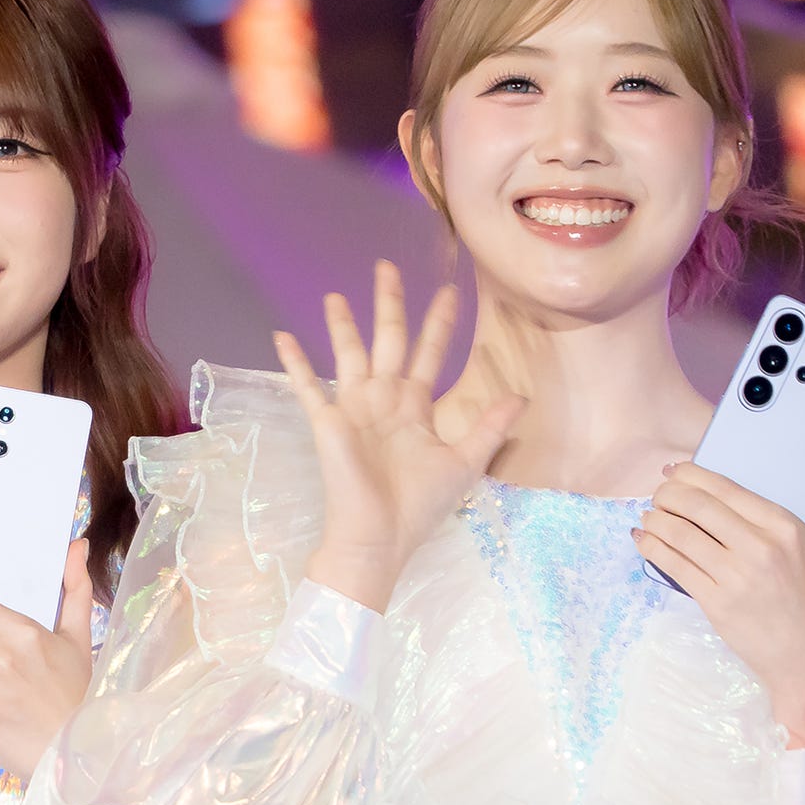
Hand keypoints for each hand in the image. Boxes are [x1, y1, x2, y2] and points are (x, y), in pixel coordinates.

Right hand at [275, 260, 525, 611]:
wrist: (380, 537)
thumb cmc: (420, 505)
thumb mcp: (464, 463)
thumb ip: (489, 428)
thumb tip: (523, 396)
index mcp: (415, 406)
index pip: (429, 352)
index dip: (439, 322)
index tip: (450, 290)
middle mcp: (384, 399)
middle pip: (388, 339)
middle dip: (389, 304)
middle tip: (387, 267)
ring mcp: (354, 408)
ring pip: (350, 354)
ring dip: (343, 325)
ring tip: (335, 294)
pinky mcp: (328, 422)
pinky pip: (308, 387)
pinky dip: (295, 363)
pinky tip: (282, 336)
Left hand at [634, 449, 804, 745]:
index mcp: (785, 527)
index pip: (724, 488)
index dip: (691, 474)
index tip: (676, 471)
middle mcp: (759, 548)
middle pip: (696, 505)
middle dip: (667, 492)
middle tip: (659, 491)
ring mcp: (735, 576)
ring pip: (679, 533)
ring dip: (655, 517)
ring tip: (650, 514)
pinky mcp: (715, 602)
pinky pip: (673, 564)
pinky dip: (651, 546)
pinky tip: (643, 537)